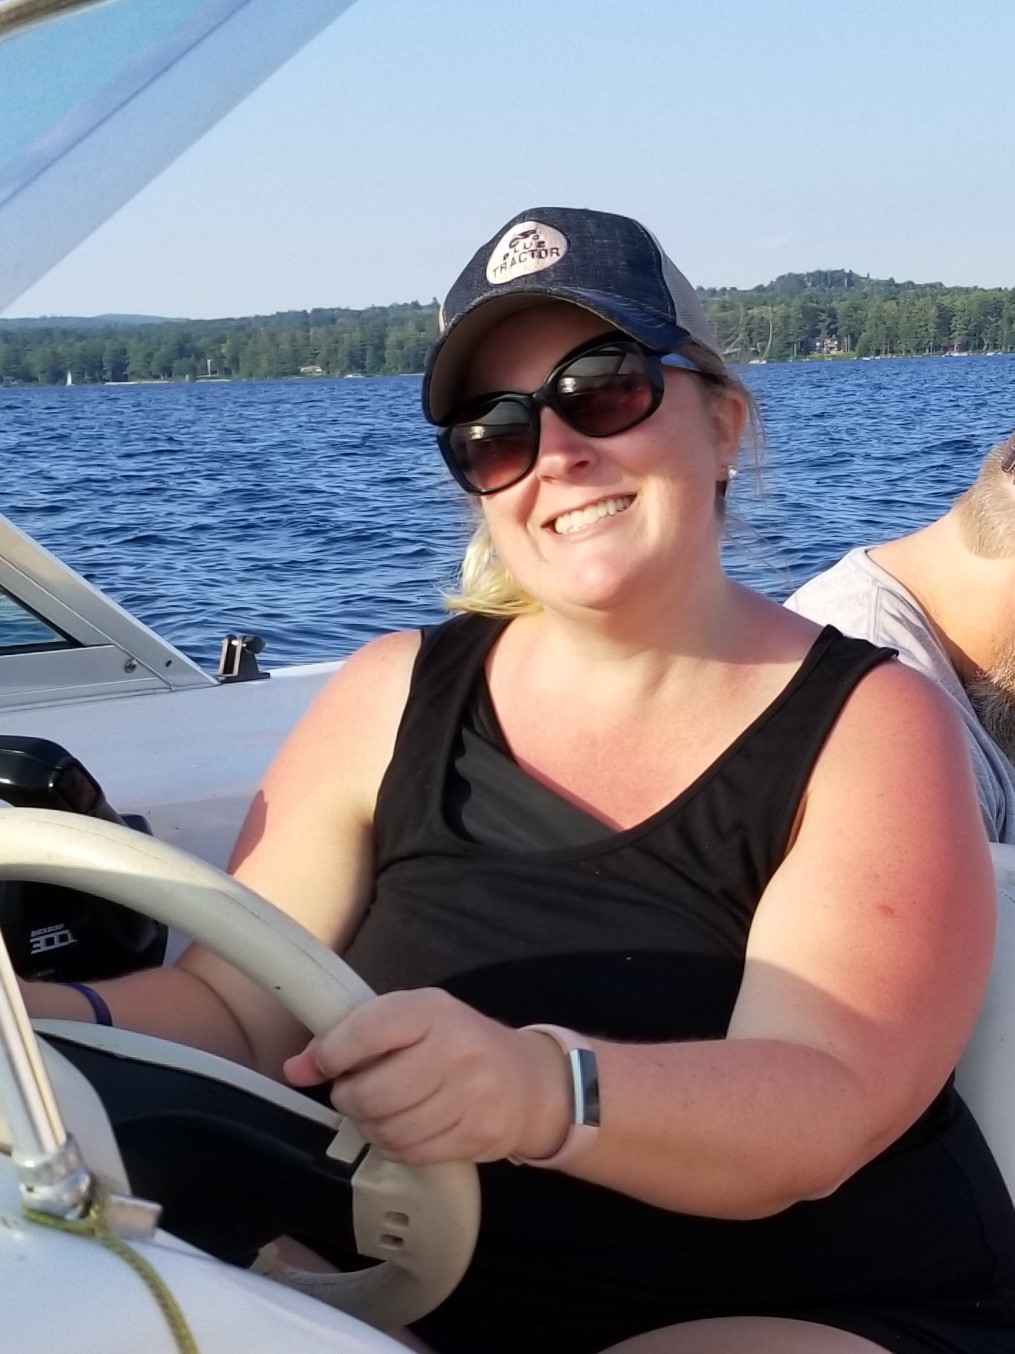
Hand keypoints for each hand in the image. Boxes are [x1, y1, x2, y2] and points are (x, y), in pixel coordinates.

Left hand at [284, 988, 569, 1164]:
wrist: (527, 1081)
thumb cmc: (457, 1042)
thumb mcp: (414, 1018)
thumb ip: (356, 1033)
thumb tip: (296, 1067)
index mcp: (432, 1010)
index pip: (367, 1030)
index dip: (330, 1053)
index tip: (315, 1065)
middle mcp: (454, 1050)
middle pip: (372, 1092)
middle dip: (349, 1098)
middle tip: (355, 1091)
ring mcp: (469, 1095)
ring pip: (387, 1128)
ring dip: (368, 1125)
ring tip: (376, 1111)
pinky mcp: (474, 1135)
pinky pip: (410, 1152)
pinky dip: (392, 1146)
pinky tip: (400, 1129)